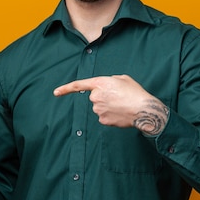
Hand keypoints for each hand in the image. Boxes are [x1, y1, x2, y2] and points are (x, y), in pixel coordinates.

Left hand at [53, 75, 168, 134]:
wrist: (143, 109)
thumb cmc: (135, 92)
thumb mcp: (122, 79)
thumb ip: (110, 81)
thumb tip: (106, 87)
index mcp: (100, 83)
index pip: (79, 85)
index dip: (65, 88)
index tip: (56, 92)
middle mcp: (95, 96)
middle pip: (95, 97)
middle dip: (103, 97)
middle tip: (118, 97)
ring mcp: (98, 109)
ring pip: (100, 107)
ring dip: (108, 106)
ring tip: (122, 105)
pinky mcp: (102, 120)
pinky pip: (104, 117)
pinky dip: (111, 115)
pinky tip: (120, 113)